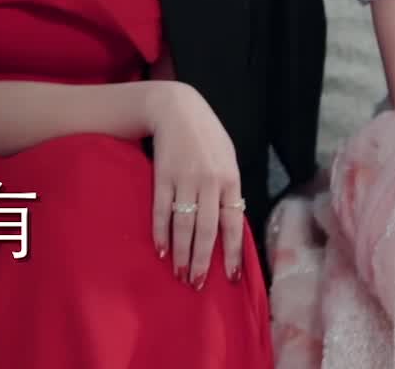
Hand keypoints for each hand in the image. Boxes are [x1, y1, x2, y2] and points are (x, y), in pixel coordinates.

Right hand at [144, 81, 245, 288]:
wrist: (177, 109)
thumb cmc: (207, 137)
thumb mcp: (227, 158)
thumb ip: (229, 189)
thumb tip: (230, 222)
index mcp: (230, 179)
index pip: (233, 222)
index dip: (232, 251)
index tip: (231, 276)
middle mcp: (209, 182)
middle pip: (207, 230)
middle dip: (203, 260)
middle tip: (198, 284)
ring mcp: (184, 180)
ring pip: (184, 225)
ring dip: (182, 253)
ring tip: (180, 274)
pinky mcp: (162, 177)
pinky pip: (161, 211)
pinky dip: (161, 232)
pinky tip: (161, 250)